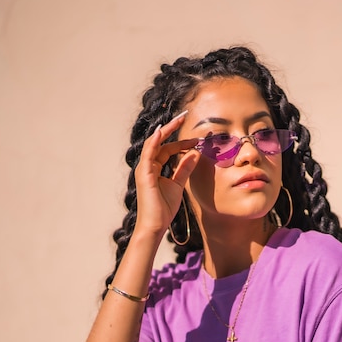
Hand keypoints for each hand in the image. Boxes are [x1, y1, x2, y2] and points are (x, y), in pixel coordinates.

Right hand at [134, 111, 200, 236]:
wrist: (155, 224)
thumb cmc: (164, 208)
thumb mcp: (178, 184)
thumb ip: (184, 169)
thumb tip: (195, 154)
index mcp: (154, 168)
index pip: (168, 149)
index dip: (182, 143)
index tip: (197, 139)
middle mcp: (147, 166)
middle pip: (161, 142)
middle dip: (173, 129)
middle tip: (185, 117)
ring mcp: (144, 169)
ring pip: (154, 144)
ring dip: (166, 130)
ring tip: (178, 120)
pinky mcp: (144, 174)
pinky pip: (148, 153)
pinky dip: (154, 141)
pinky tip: (162, 131)